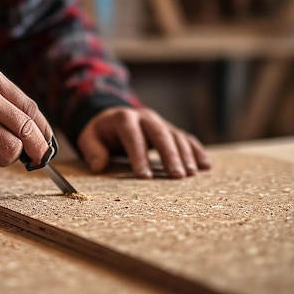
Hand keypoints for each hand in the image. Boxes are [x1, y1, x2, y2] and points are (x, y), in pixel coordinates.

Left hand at [77, 106, 210, 178]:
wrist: (112, 117)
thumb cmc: (100, 133)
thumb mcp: (88, 138)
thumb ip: (92, 150)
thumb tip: (98, 166)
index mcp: (123, 118)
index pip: (132, 136)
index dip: (138, 155)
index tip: (144, 176)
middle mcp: (145, 117)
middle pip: (160, 133)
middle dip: (169, 155)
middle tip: (177, 176)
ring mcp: (160, 121)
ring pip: (176, 135)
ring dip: (186, 155)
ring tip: (191, 174)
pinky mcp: (169, 129)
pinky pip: (186, 138)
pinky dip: (196, 151)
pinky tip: (205, 165)